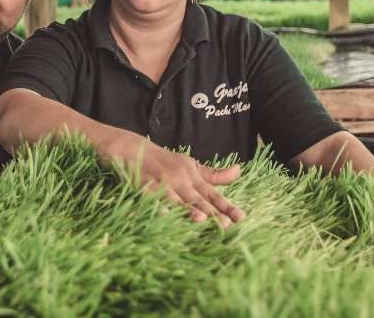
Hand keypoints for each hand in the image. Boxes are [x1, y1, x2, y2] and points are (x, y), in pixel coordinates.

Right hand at [97, 135, 243, 227]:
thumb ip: (214, 174)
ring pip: (176, 199)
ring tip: (200, 218)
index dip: (226, 206)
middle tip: (225, 224)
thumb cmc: (166, 161)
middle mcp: (180, 181)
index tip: (240, 217)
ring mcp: (162, 183)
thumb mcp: (192, 166)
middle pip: (197, 199)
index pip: (213, 194)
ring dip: (187, 208)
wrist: (133, 149)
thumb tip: (239, 171)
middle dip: (211, 212)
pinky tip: (165, 215)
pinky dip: (158, 205)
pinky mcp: (144, 186)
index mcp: (193, 177)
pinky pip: (152, 197)